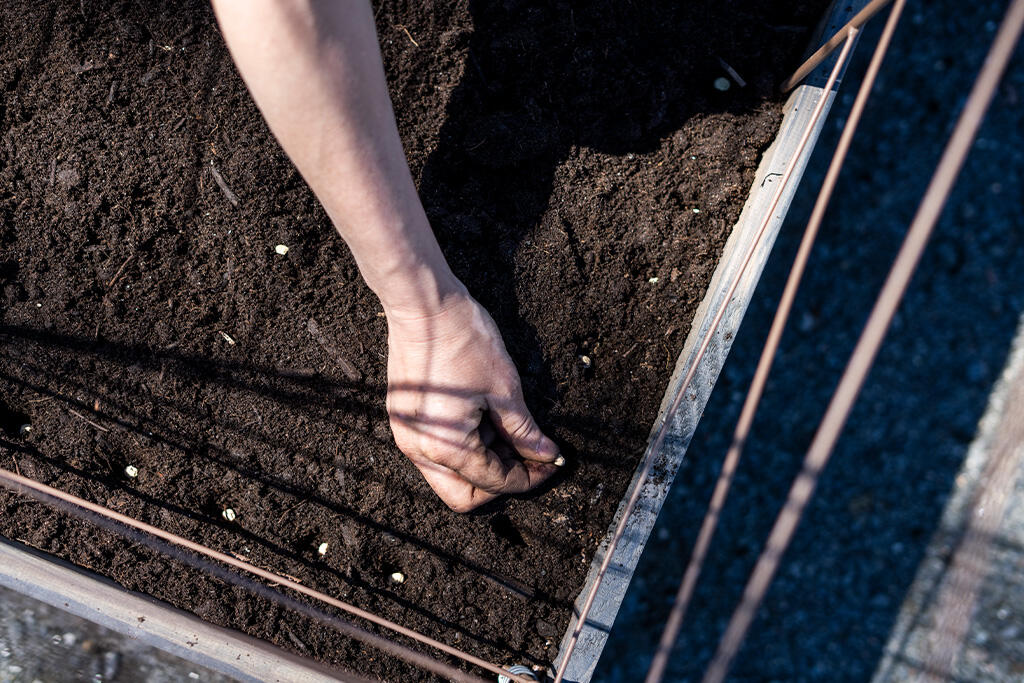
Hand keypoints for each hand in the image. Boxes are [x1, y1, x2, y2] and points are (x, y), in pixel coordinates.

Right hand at [385, 291, 561, 511]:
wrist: (422, 305)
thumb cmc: (462, 340)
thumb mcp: (504, 389)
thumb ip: (524, 431)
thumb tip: (546, 454)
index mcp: (446, 448)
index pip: (495, 482)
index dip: (529, 477)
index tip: (551, 462)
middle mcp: (419, 450)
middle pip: (464, 495)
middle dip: (500, 482)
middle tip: (529, 457)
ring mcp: (407, 435)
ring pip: (450, 474)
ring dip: (483, 462)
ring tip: (509, 429)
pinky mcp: (405, 419)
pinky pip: (437, 450)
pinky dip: (465, 445)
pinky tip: (487, 418)